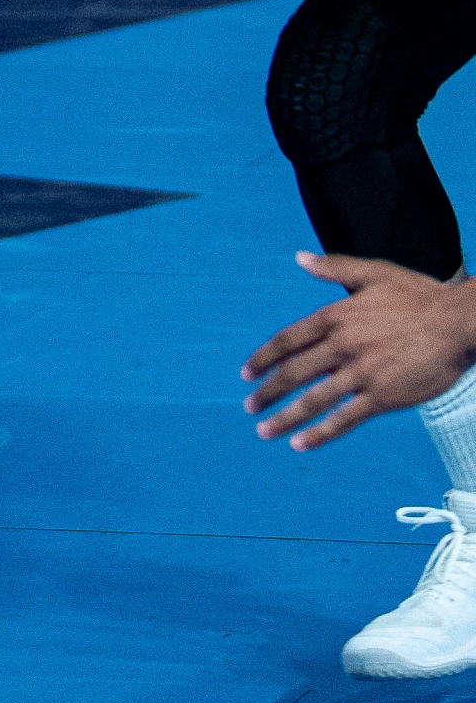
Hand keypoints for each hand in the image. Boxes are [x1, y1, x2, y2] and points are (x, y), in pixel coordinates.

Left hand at [242, 252, 475, 449]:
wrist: (458, 324)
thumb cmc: (419, 296)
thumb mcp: (374, 273)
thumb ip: (333, 268)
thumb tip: (300, 258)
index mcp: (335, 316)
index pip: (288, 340)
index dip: (264, 358)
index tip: (247, 373)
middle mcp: (342, 345)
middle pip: (293, 373)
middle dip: (267, 392)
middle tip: (249, 406)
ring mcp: (361, 373)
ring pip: (313, 400)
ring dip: (285, 418)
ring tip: (264, 431)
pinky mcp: (382, 397)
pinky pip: (344, 419)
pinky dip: (321, 433)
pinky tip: (301, 444)